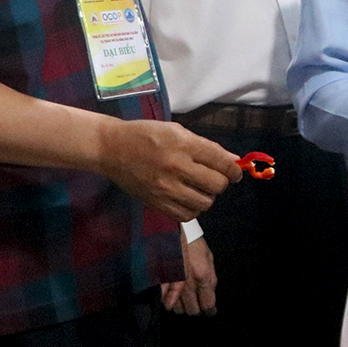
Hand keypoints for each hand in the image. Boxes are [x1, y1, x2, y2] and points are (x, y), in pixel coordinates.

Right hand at [99, 120, 239, 220]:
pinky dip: (192, 209)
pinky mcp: (156, 203)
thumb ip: (206, 147)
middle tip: (212, 178)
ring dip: (206, 196)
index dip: (234, 170)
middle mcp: (176, 167)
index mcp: (183, 144)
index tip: (236, 172)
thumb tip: (233, 161)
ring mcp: (166, 188)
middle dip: (220, 182)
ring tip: (197, 187)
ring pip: (205, 203)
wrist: (111, 149)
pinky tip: (186, 197)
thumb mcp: (177, 131)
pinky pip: (187, 215)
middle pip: (217, 185)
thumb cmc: (146, 135)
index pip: (222, 162)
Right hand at [162, 237, 218, 314]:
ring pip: (179, 308)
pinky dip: (169, 302)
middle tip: (196, 304)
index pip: (208, 304)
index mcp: (203, 277)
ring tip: (184, 302)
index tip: (209, 310)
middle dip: (196, 309)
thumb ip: (211, 278)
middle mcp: (189, 284)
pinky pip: (165, 300)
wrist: (173, 231)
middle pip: (193, 310)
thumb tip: (210, 293)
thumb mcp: (209, 258)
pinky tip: (171, 302)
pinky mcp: (162, 282)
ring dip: (182, 307)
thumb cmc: (193, 244)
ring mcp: (174, 284)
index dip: (209, 310)